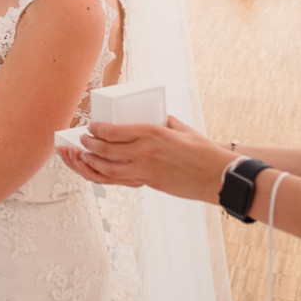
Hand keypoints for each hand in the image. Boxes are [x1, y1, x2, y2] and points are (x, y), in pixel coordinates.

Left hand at [58, 116, 231, 204]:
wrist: (218, 176)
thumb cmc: (203, 150)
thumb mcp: (180, 128)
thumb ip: (162, 122)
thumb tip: (150, 116)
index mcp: (152, 133)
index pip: (115, 131)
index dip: (98, 130)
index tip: (90, 126)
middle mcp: (145, 152)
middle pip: (106, 150)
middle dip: (89, 145)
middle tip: (81, 140)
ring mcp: (146, 170)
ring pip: (108, 169)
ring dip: (90, 163)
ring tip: (81, 156)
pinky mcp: (150, 183)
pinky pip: (121, 180)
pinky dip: (104, 176)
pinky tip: (96, 171)